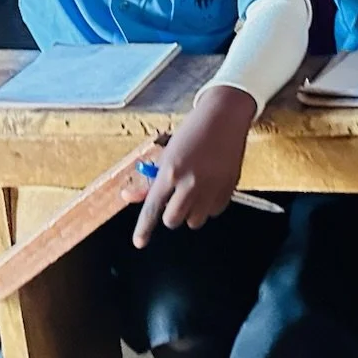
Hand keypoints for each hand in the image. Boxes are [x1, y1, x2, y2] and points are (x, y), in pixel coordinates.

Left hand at [126, 86, 255, 246]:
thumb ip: (150, 179)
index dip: (144, 228)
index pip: (152, 208)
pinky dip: (209, 206)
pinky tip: (209, 188)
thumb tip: (128, 197)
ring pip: (194, 221)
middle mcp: (190, 182)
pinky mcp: (228, 188)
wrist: (225, 116)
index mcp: (171, 171)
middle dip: (171, 214)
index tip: (140, 241)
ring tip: (193, 192)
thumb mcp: (167, 152)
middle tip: (175, 199)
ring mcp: (211, 187)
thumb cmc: (193, 130)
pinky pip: (214, 212)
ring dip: (190, 212)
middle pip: (173, 220)